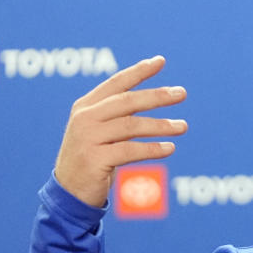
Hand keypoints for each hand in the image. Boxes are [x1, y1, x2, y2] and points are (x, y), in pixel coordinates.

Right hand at [54, 56, 186, 206]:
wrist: (70, 191)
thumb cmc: (93, 157)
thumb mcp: (100, 130)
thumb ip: (119, 113)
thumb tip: (156, 96)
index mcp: (85, 106)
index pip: (116, 83)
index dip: (138, 71)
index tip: (160, 61)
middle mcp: (85, 118)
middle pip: (127, 101)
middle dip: (157, 96)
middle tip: (182, 93)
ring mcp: (88, 138)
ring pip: (132, 126)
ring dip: (161, 125)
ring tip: (182, 127)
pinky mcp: (95, 159)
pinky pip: (131, 150)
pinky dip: (153, 149)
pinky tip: (170, 148)